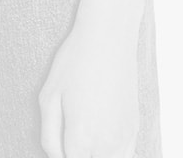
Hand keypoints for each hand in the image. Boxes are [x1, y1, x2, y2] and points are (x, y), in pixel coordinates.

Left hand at [38, 16, 139, 157]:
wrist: (109, 37)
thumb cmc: (75, 62)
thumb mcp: (48, 97)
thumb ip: (49, 137)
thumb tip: (56, 157)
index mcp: (80, 139)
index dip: (62, 154)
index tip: (62, 139)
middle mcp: (105, 145)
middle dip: (77, 153)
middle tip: (70, 134)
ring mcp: (123, 138)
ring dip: (95, 154)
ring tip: (85, 137)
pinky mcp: (134, 129)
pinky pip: (124, 156)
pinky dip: (112, 153)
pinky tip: (101, 138)